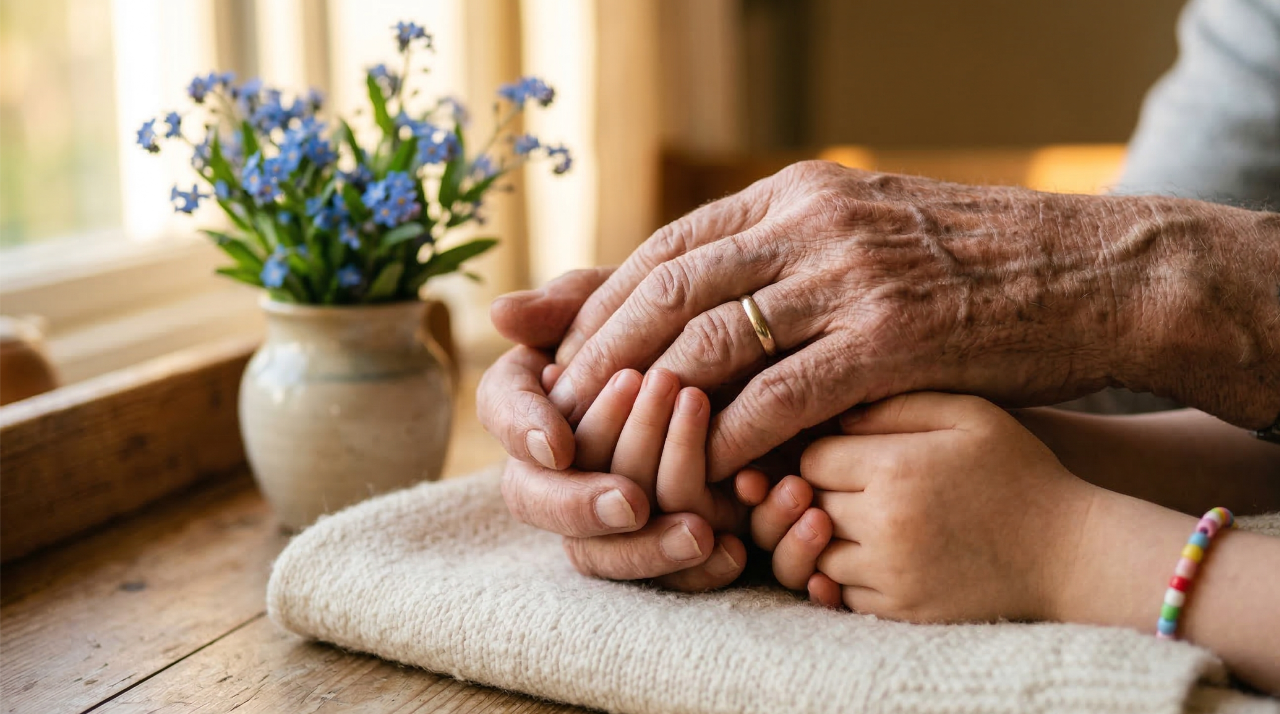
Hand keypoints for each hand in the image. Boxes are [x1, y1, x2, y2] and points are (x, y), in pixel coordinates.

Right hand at [478, 268, 742, 589]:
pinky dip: (699, 570)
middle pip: (538, 499)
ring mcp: (605, 508)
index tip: (557, 445)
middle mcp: (557, 461)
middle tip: (633, 499)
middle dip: (581, 503)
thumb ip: (573, 303)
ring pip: (596, 553)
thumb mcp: (637, 297)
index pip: (502, 412)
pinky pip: (663, 576)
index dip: (523, 431)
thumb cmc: (683, 316)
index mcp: (538, 392)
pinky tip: (733, 553)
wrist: (758, 354)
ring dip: (644, 545)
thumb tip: (502, 314)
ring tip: (700, 530)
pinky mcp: (662, 538)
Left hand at [542, 161, 1279, 482]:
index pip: (667, 248)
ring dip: (649, 403)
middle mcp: (811, 223)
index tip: (563, 355)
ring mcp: (850, 277)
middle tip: (558, 410)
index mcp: (797, 194)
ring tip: (611, 449)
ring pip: (710, 341)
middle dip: (600, 354)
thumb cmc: (968, 266)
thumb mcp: (862, 234)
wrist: (1090, 273)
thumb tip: (697, 285)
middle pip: (668, 290)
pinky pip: (783, 394)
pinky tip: (705, 470)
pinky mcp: (893, 338)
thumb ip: (779, 253)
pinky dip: (732, 435)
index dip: (603, 304)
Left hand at [764, 392, 1096, 621]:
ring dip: (828, 539)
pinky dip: (847, 577)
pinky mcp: (901, 611)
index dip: (823, 453)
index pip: (810, 458)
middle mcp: (882, 525)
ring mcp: (889, 574)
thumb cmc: (1019, 472)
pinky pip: (842, 595)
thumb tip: (834, 415)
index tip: (849, 454)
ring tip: (863, 521)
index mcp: (894, 469)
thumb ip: (897, 404)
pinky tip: (876, 555)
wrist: (1070, 554)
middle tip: (851, 487)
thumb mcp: (969, 414)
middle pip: (807, 507)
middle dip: (819, 494)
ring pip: (815, 555)